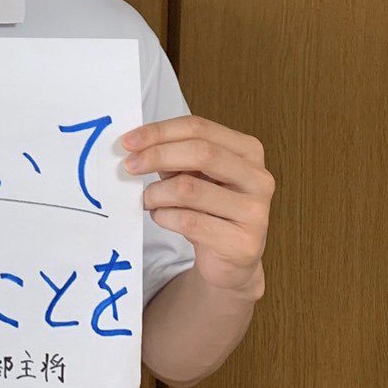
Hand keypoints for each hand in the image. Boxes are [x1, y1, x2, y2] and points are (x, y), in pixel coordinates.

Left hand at [122, 115, 273, 297]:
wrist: (230, 260)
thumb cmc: (209, 208)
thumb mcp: (193, 173)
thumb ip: (172, 154)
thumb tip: (134, 144)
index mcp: (248, 150)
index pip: (199, 127)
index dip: (160, 131)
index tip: (128, 141)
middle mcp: (259, 178)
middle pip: (201, 152)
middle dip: (157, 156)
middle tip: (129, 166)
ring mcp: (255, 211)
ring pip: (190, 189)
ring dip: (156, 193)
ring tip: (147, 199)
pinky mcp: (244, 243)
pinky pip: (189, 222)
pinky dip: (164, 217)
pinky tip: (161, 217)